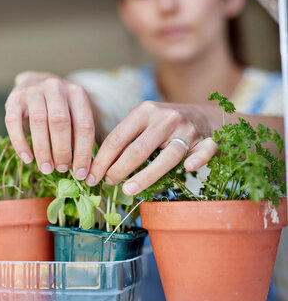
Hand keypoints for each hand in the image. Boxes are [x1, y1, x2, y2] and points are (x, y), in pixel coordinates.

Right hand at [4, 71, 94, 178]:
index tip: (80, 173)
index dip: (83, 152)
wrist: (34, 82)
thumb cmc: (59, 106)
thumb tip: (80, 169)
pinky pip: (13, 122)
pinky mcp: (14, 98)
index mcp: (76, 93)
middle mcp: (55, 87)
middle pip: (60, 121)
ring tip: (46, 168)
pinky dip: (20, 143)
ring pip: (38, 121)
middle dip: (62, 150)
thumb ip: (78, 135)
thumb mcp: (74, 114)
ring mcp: (33, 91)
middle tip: (61, 169)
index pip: (83, 125)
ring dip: (42, 149)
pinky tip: (27, 158)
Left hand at [86, 101, 217, 194]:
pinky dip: (197, 159)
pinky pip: (204, 151)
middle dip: (118, 169)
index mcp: (144, 111)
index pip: (118, 138)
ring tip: (127, 190)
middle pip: (139, 149)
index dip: (102, 160)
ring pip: (168, 155)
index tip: (91, 176)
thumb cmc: (166, 125)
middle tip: (107, 183)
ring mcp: (188, 129)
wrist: (208, 116)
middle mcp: (165, 118)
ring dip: (146, 175)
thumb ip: (126, 140)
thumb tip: (98, 167)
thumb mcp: (144, 123)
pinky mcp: (209, 140)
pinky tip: (189, 167)